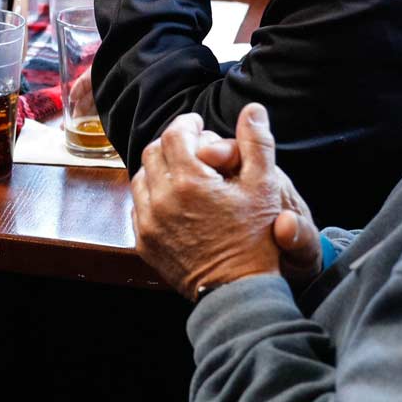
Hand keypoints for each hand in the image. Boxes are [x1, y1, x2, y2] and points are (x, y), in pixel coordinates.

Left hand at [131, 106, 311, 301]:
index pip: (175, 134)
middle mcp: (162, 199)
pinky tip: (172, 201)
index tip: (198, 127)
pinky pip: (137, 207)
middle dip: (172, 144)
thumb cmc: (256, 239)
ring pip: (141, 178)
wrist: (238, 292)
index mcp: (189, 180)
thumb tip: (253, 109)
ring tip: (181, 174)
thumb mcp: (264, 187)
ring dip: (159, 170)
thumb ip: (257, 143)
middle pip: (154, 153)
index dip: (187, 124)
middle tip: (191, 148)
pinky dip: (151, 197)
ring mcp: (149, 222)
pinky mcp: (144, 243)